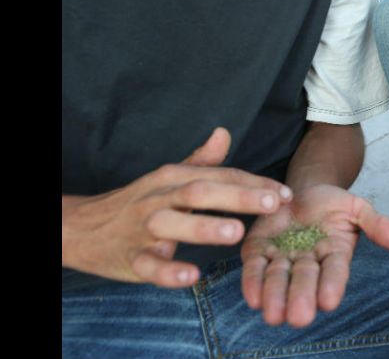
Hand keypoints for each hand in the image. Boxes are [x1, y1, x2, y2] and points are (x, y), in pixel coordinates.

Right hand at [61, 128, 292, 287]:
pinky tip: (192, 276)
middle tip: (273, 204)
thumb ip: (201, 161)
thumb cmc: (138, 202)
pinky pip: (149, 265)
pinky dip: (169, 271)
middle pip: (200, 191)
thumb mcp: (168, 177)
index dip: (254, 184)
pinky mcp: (131, 258)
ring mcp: (143, 228)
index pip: (220, 176)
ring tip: (236, 232)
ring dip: (205, 227)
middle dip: (239, 196)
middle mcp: (160, 197)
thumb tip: (224, 133)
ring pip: (172, 224)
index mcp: (174, 178)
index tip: (286, 194)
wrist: (82, 227)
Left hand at [240, 184, 388, 327]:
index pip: (335, 271)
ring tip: (272, 315)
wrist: (301, 189)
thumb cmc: (332, 202)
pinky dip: (252, 282)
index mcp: (334, 254)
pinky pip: (255, 268)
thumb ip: (378, 225)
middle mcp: (308, 262)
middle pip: (305, 281)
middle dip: (301, 298)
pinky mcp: (258, 250)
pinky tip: (252, 298)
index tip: (329, 301)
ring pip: (278, 279)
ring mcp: (282, 257)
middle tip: (299, 317)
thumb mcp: (358, 208)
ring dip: (275, 297)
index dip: (332, 285)